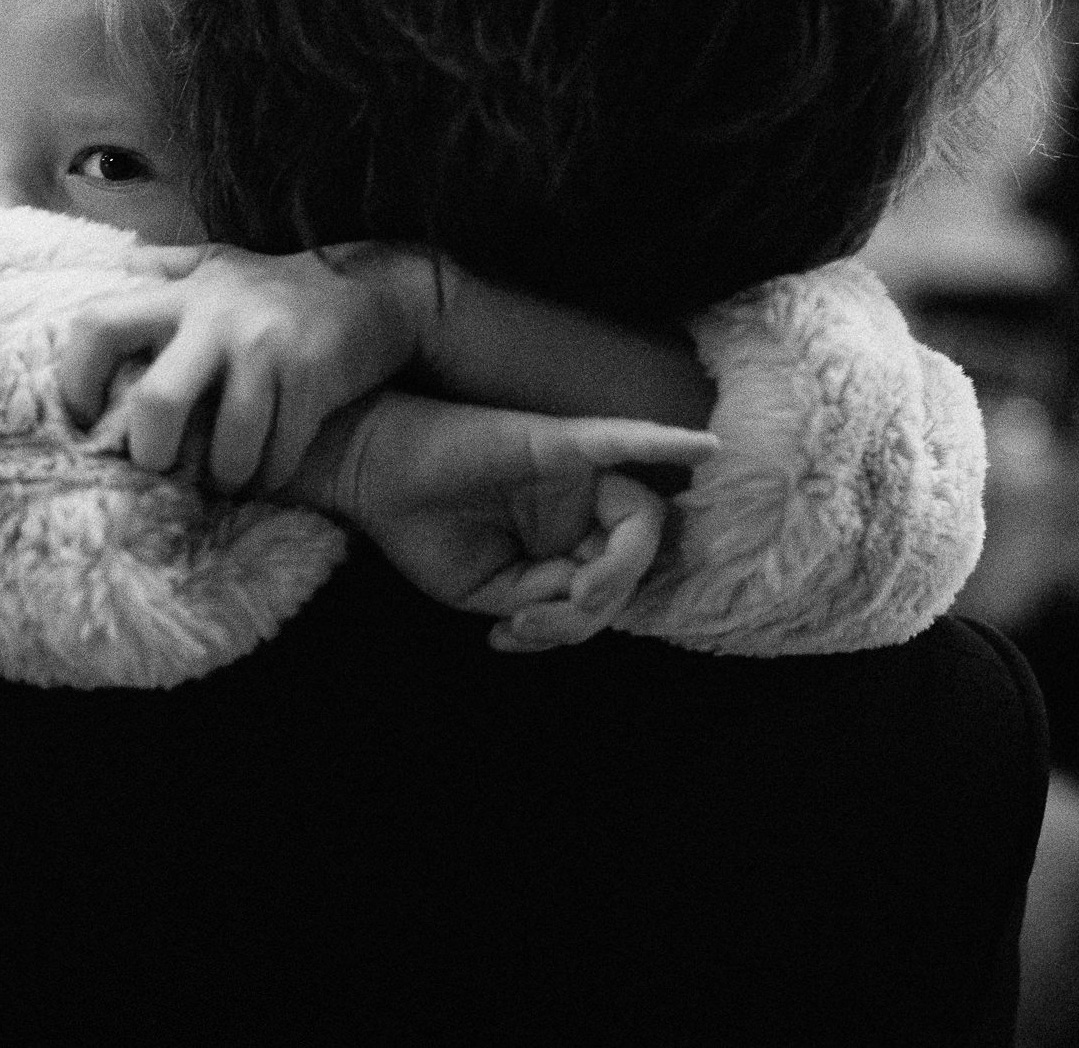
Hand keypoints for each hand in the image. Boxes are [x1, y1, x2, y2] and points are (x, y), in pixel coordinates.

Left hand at [56, 243, 436, 493]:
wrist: (377, 292)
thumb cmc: (282, 289)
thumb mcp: (221, 263)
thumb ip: (168, 266)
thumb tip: (118, 262)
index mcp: (183, 293)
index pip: (100, 325)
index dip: (76, 379)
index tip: (85, 419)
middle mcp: (218, 317)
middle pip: (158, 404)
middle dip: (153, 454)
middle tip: (161, 468)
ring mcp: (267, 347)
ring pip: (226, 446)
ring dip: (223, 479)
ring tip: (225, 481)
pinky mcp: (312, 378)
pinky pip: (277, 453)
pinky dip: (266, 477)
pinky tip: (264, 475)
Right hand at [301, 392, 716, 649]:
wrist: (371, 480)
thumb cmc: (425, 531)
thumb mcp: (489, 592)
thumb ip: (548, 603)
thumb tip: (586, 602)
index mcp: (568, 541)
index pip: (613, 588)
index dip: (579, 624)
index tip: (515, 636)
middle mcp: (583, 506)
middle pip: (634, 563)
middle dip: (593, 609)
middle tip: (531, 621)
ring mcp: (578, 474)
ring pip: (639, 525)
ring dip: (612, 575)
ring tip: (559, 596)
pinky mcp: (560, 443)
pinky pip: (626, 441)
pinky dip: (668, 442)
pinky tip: (707, 449)